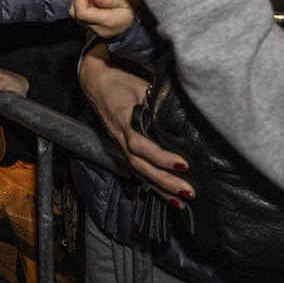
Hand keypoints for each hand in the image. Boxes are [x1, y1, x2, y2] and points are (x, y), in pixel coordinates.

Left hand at [70, 0, 140, 38]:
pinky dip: (83, 9)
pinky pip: (79, 18)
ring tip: (93, 0)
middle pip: (75, 14)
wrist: (137, 23)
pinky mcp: (91, 30)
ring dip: (80, 4)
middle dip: (79, 0)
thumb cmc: (132, 9)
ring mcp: (93, 31)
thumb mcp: (126, 0)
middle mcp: (97, 29)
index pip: (81, 13)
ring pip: (75, 16)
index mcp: (106, 22)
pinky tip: (94, 6)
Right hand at [79, 44, 192, 205]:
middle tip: (188, 192)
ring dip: (160, 189)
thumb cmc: (120, 80)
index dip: (162, 157)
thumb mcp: (142, 86)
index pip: (141, 144)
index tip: (184, 165)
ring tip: (181, 202)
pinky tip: (166, 197)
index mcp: (124, 120)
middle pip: (141, 165)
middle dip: (165, 181)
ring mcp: (119, 144)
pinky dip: (152, 185)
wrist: (95, 80)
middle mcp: (120, 137)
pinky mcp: (122, 148)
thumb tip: (186, 114)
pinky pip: (137, 170)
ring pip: (139, 171)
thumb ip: (159, 102)